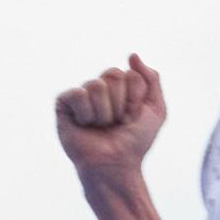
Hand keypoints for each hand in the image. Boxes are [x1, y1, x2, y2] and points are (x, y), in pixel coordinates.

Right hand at [52, 53, 167, 174]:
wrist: (115, 164)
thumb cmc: (135, 142)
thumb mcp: (156, 110)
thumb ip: (151, 79)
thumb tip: (132, 54)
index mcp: (120, 87)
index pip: (130, 74)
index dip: (136, 99)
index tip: (133, 118)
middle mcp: (101, 89)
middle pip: (113, 74)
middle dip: (121, 103)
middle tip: (117, 123)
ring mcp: (82, 95)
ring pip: (96, 85)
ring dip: (105, 112)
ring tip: (102, 127)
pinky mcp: (64, 104)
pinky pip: (78, 94)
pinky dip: (86, 114)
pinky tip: (85, 126)